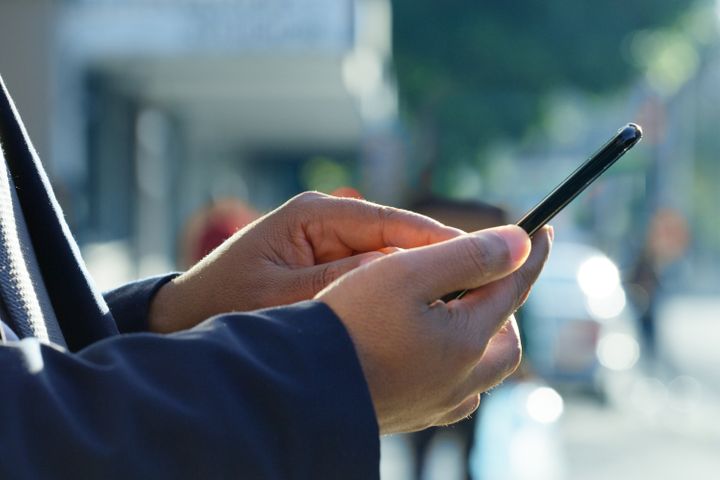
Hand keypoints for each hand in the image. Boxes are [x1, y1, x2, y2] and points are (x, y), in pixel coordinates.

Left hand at [149, 192, 461, 332]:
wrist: (190, 317)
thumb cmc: (228, 303)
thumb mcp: (285, 297)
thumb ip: (340, 283)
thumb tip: (401, 271)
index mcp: (313, 215)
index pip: (388, 221)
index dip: (434, 239)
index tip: (476, 255)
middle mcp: (326, 221)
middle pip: (396, 237)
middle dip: (433, 260)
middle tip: (480, 284)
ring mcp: (329, 242)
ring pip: (389, 257)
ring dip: (418, 279)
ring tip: (457, 304)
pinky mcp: (329, 263)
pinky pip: (373, 274)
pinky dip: (395, 291)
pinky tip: (421, 312)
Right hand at [316, 225, 551, 433]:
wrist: (301, 387)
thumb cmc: (350, 323)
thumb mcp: (407, 273)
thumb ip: (468, 256)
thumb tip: (520, 243)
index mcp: (466, 342)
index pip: (512, 288)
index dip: (529, 256)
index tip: (543, 230)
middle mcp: (461, 380)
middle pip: (505, 340)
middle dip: (504, 306)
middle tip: (484, 279)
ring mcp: (436, 404)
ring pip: (481, 371)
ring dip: (480, 338)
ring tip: (454, 313)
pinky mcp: (411, 416)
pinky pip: (453, 392)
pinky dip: (454, 365)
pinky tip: (429, 352)